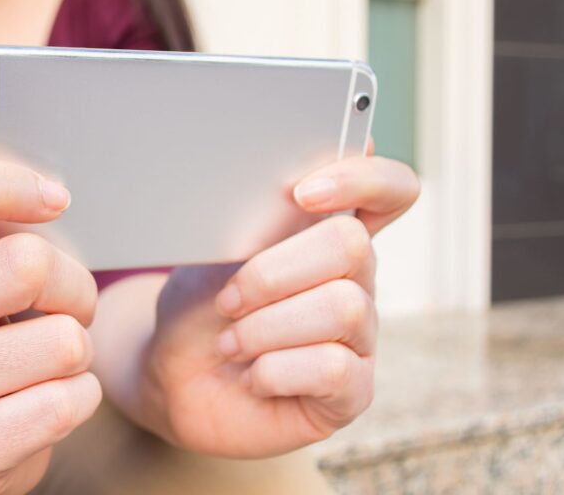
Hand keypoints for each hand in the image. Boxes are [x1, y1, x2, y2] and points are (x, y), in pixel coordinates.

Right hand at [0, 158, 101, 494]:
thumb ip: (1, 205)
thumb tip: (25, 170)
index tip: (56, 197)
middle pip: (27, 264)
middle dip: (73, 286)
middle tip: (59, 307)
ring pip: (62, 342)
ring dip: (78, 350)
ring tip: (44, 360)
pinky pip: (63, 404)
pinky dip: (79, 398)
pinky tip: (43, 399)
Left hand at [140, 155, 418, 457]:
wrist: (173, 381)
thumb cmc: (199, 310)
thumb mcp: (216, 253)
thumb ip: (262, 215)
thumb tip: (306, 171)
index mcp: (327, 236)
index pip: (391, 190)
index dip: (364, 180)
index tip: (302, 193)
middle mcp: (356, 282)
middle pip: (353, 245)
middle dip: (272, 272)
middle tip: (228, 299)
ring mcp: (360, 338)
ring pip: (343, 307)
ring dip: (266, 326)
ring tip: (230, 343)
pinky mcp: (352, 391)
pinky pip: (332, 368)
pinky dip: (274, 370)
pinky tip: (252, 377)